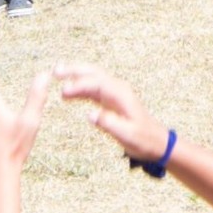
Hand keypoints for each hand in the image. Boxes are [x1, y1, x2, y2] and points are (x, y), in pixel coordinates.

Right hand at [51, 67, 167, 163]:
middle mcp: (118, 89)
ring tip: (56, 75)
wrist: (157, 142)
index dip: (79, 85)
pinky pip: (92, 90)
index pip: (97, 83)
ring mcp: (114, 93)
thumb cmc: (144, 140)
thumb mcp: (128, 135)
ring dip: (74, 76)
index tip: (63, 92)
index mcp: (122, 95)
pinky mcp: (110, 100)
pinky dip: (79, 88)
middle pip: (93, 73)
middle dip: (74, 70)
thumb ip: (109, 124)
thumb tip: (90, 115)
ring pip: (92, 79)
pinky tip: (67, 93)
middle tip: (55, 71)